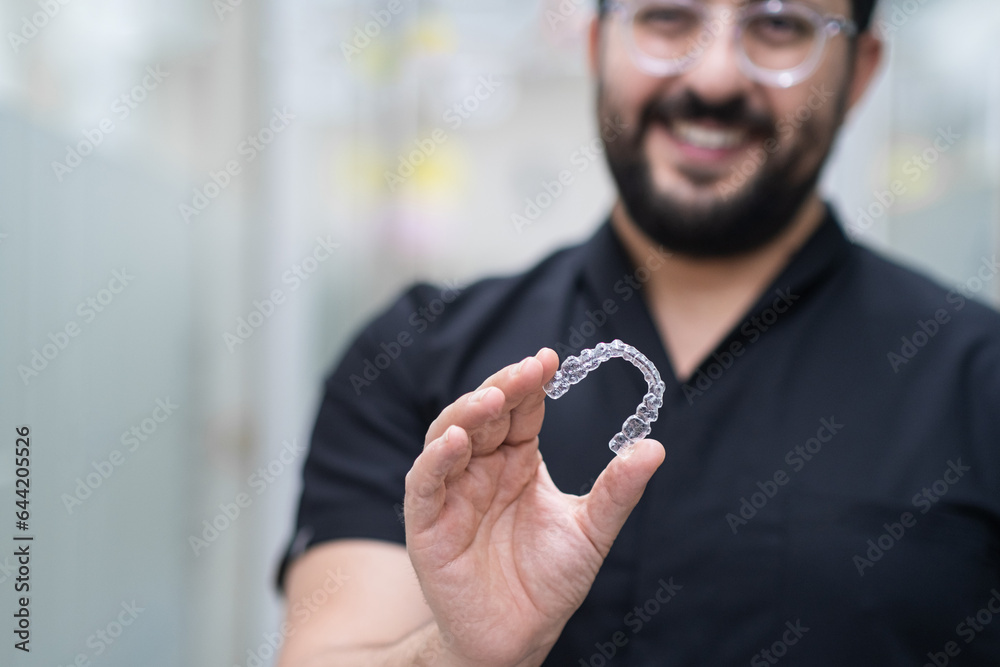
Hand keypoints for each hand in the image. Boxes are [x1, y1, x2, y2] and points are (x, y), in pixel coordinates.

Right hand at [404, 348, 665, 666]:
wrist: (519, 636)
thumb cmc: (549, 581)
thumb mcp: (591, 531)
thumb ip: (617, 490)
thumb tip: (655, 447)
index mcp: (517, 461)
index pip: (521, 410)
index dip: (531, 383)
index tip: (552, 359)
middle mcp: (481, 468)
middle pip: (484, 414)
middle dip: (504, 388)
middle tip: (529, 371)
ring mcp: (451, 493)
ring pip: (448, 438)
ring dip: (467, 415)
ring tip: (493, 399)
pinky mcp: (427, 524)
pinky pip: (424, 485)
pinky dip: (435, 461)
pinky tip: (456, 442)